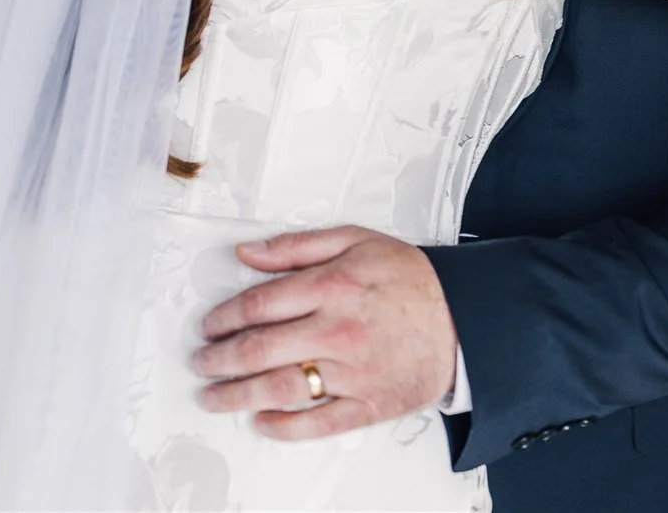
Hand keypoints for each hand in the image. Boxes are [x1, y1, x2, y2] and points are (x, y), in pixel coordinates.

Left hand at [192, 227, 457, 440]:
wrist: (465, 319)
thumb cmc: (411, 280)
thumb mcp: (356, 241)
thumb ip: (296, 247)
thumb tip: (248, 253)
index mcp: (332, 286)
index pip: (258, 305)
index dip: (223, 317)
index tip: (209, 325)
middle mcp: (337, 331)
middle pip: (258, 351)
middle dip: (218, 360)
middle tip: (201, 362)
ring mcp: (351, 373)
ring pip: (278, 389)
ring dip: (236, 396)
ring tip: (213, 396)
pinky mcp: (367, 405)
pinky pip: (316, 424)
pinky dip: (283, 427)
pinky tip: (261, 421)